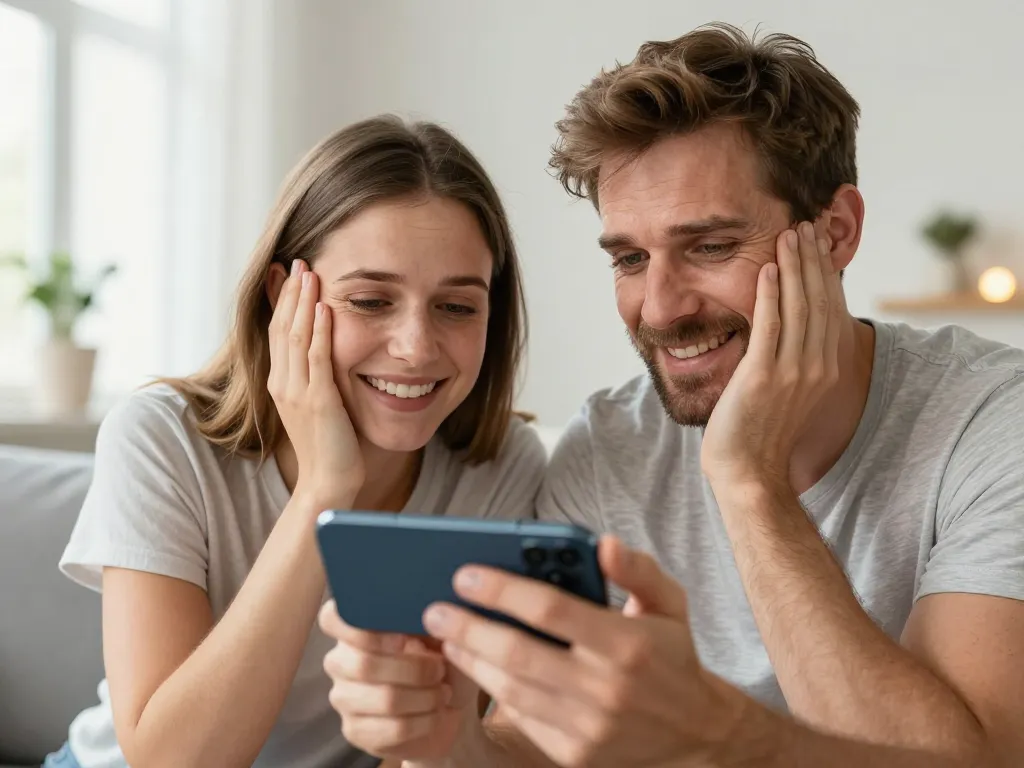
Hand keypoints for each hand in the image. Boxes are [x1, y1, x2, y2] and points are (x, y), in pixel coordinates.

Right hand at [268, 259, 363, 509]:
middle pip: (282, 328)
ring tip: (309, 272)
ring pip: (295, 337)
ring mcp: (298, 392)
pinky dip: (319, 331)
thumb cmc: (330, 446)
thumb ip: (317, 377)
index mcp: (281, 384)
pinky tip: (324, 308)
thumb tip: (324, 353)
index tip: (289, 272)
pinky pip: (317, 359)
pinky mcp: (318, 402)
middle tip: (299, 261)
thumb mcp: (318, 404)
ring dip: (303, 302)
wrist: (328, 483)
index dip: (283, 301)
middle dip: (290, 293)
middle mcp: (283, 384)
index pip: (278, 332)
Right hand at [318, 600, 480, 759]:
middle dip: (414, 669)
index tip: (402, 638)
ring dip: (425, 697)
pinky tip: (436, 713)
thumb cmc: (440, 657)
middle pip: (364, 665)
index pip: (332, 618)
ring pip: (384, 699)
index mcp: (355, 626)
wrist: (448, 705)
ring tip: (442, 692)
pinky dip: (425, 721)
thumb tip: (428, 612)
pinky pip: (392, 728)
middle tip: (439, 669)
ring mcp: (344, 697)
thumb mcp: (437, 629)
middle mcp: (341, 660)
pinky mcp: (355, 730)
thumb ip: (424, 616)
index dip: (365, 631)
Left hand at [421, 537, 749, 767]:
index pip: (550, 609)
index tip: (466, 574)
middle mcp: (605, 687)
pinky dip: (492, 691)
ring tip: (447, 634)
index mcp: (626, 643)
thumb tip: (604, 544)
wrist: (693, 733)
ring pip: (511, 689)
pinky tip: (475, 665)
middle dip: (468, 627)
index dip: (502, 590)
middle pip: (518, 653)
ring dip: (471, 659)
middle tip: (435, 609)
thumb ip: (636, 570)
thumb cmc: (671, 656)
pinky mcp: (574, 752)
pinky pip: (522, 717)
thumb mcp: (669, 603)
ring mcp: (588, 726)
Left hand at [700, 218, 841, 488]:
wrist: (749, 472)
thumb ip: (793, 357)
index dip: (825, 272)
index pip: (831, 308)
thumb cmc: (761, 432)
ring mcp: (791, 372)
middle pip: (819, 300)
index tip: (817, 243)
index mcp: (826, 369)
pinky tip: (768, 269)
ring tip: (788, 235)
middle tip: (805, 225)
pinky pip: (769, 327)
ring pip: (798, 307)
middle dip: (813, 260)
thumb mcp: (788, 390)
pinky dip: (771, 295)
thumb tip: (787, 327)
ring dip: (794, 267)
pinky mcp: (762, 377)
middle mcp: (816, 367)